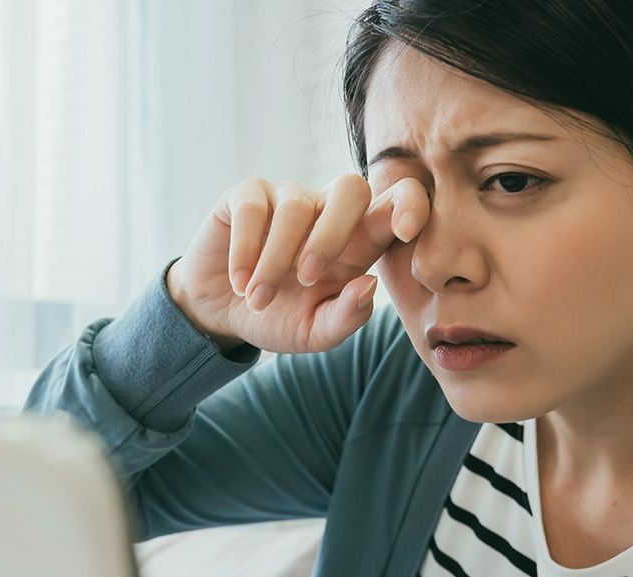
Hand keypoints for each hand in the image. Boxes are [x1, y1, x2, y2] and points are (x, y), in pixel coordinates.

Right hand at [167, 174, 429, 354]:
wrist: (222, 314)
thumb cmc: (279, 317)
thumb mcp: (316, 332)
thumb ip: (347, 317)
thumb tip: (369, 286)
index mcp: (358, 240)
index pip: (397, 202)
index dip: (411, 205)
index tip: (408, 231)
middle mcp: (326, 210)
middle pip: (351, 187)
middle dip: (332, 234)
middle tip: (309, 279)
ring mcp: (286, 197)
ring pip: (296, 207)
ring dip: (276, 260)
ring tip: (259, 299)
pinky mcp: (246, 196)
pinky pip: (253, 208)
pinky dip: (246, 250)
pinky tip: (240, 281)